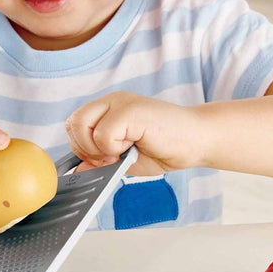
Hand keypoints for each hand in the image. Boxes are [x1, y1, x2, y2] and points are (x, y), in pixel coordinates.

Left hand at [65, 91, 202, 175]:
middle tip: (110, 157)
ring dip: (97, 147)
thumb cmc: (166, 148)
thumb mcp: (125, 160)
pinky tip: (132, 146)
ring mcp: (120, 102)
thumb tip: (78, 170)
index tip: (101, 159)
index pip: (75, 125)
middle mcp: (112, 101)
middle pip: (73, 123)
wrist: (198, 141)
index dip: (81, 147)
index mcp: (108, 109)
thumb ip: (101, 162)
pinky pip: (103, 133)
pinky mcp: (131, 109)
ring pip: (82, 124)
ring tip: (121, 151)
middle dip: (85, 148)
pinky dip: (112, 147)